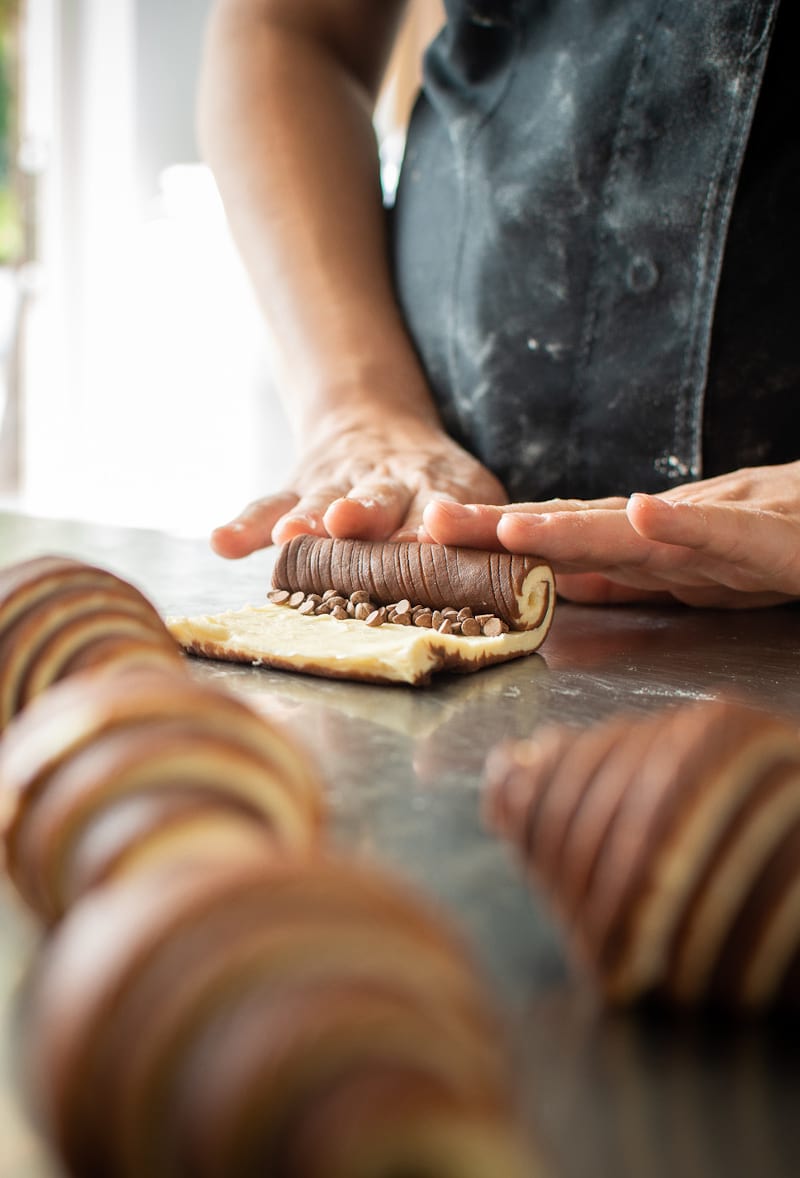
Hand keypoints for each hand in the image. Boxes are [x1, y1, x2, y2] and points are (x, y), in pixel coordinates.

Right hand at [211, 411, 506, 556]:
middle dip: (362, 513)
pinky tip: (221, 542)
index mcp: (440, 489)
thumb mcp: (470, 493)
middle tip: (348, 525)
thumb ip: (490, 535)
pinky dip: (244, 526)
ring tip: (286, 538)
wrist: (375, 426)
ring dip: (304, 520)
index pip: (439, 508)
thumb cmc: (433, 487)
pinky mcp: (298, 488)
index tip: (433, 535)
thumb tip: (538, 585)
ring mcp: (338, 485)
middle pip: (375, 499)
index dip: (435, 523)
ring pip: (318, 501)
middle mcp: (387, 484)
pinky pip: (268, 505)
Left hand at [421, 462, 799, 607]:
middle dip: (503, 529)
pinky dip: (686, 525)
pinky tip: (645, 514)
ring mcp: (720, 531)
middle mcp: (671, 530)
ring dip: (571, 528)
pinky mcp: (777, 542)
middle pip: (577, 528)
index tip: (426, 540)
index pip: (560, 538)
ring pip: (636, 532)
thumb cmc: (777, 543)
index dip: (494, 539)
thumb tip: (559, 586)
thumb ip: (626, 574)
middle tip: (434, 525)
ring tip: (511, 526)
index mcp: (648, 543)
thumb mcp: (689, 570)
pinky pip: (729, 536)